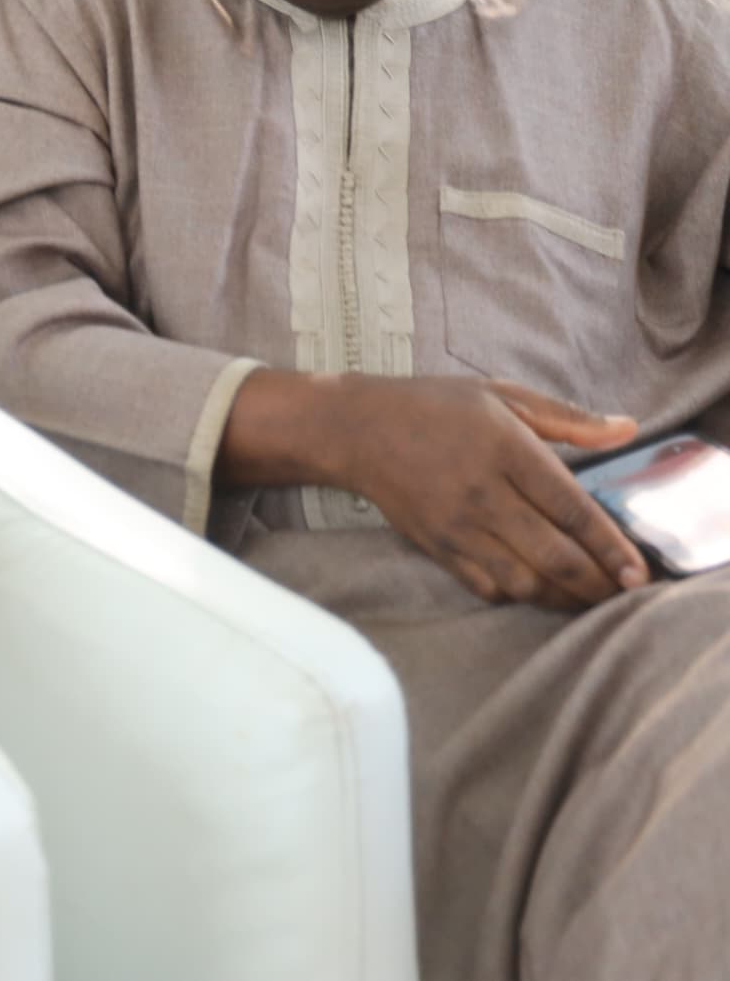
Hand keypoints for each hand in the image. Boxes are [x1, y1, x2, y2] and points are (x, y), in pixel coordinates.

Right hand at [297, 375, 647, 608]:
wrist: (354, 430)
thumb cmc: (432, 407)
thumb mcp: (501, 396)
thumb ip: (569, 418)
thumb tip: (629, 430)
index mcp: (505, 450)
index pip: (571, 509)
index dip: (610, 546)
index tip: (638, 571)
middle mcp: (483, 494)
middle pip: (554, 556)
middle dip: (597, 583)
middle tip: (625, 593)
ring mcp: (457, 527)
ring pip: (524, 582)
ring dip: (563, 597)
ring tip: (589, 597)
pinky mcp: (436, 547)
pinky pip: (487, 587)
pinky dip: (519, 595)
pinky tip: (538, 588)